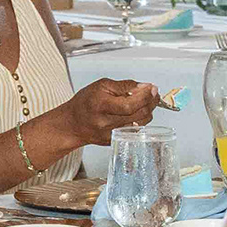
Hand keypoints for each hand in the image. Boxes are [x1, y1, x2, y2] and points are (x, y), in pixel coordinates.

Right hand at [50, 79, 165, 149]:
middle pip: (138, 114)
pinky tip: (139, 111)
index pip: (130, 104)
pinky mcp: (116, 140)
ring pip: (141, 123)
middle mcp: (106, 122)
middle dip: (151, 101)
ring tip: (148, 100)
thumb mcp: (101, 86)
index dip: (145, 96)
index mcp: (101, 105)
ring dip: (148, 110)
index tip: (152, 88)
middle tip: (154, 93)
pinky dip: (141, 119)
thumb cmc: (85, 103)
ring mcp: (112, 134)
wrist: (73, 123)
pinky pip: (136, 130)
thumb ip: (124, 86)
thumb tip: (144, 87)